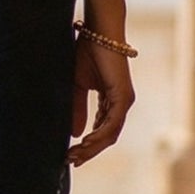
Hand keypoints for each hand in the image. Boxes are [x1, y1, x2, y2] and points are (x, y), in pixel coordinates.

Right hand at [68, 30, 134, 165]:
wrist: (97, 32)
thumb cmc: (87, 53)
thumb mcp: (77, 86)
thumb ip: (78, 109)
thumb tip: (75, 134)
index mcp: (110, 101)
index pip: (100, 130)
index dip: (87, 145)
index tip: (70, 155)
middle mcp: (120, 103)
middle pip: (106, 136)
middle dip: (89, 151)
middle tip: (71, 161)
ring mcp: (124, 101)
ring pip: (110, 133)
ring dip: (93, 147)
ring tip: (76, 155)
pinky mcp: (123, 96)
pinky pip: (112, 122)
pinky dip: (99, 134)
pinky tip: (86, 142)